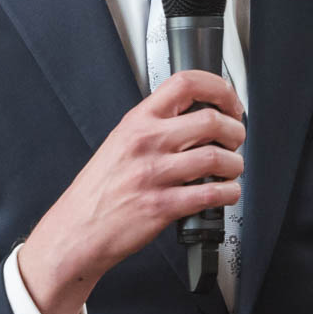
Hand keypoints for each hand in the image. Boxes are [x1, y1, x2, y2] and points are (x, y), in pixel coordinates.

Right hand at [18, 69, 244, 313]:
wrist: (76, 230)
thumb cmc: (98, 190)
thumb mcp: (119, 143)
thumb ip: (152, 127)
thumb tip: (193, 116)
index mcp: (136, 122)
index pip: (185, 84)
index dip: (218, 88)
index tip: (230, 101)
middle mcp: (146, 143)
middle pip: (210, 119)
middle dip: (235, 130)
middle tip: (236, 139)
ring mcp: (154, 174)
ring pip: (217, 157)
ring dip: (235, 164)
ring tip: (232, 170)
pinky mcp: (162, 205)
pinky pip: (211, 193)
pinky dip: (229, 193)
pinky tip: (226, 193)